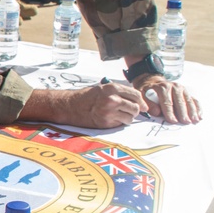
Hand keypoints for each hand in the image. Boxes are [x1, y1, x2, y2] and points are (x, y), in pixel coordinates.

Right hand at [20, 82, 147, 128]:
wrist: (71, 106)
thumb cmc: (88, 97)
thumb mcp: (104, 88)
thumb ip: (120, 92)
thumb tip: (140, 101)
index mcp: (112, 88)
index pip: (136, 95)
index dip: (141, 101)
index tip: (143, 106)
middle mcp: (112, 99)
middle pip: (135, 107)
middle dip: (135, 111)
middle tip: (130, 112)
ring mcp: (109, 112)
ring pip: (130, 117)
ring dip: (128, 118)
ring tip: (120, 116)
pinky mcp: (106, 123)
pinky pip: (121, 124)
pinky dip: (120, 123)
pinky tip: (112, 119)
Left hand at [136, 75, 201, 123]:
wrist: (153, 81)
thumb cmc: (147, 91)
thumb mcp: (142, 94)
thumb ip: (147, 103)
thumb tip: (156, 112)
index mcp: (163, 87)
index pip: (167, 102)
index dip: (170, 113)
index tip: (173, 121)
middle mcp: (174, 86)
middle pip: (180, 102)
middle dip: (183, 113)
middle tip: (185, 122)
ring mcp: (182, 89)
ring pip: (189, 101)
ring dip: (192, 111)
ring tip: (195, 121)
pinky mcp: (187, 92)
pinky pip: (194, 100)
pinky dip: (198, 108)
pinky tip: (200, 116)